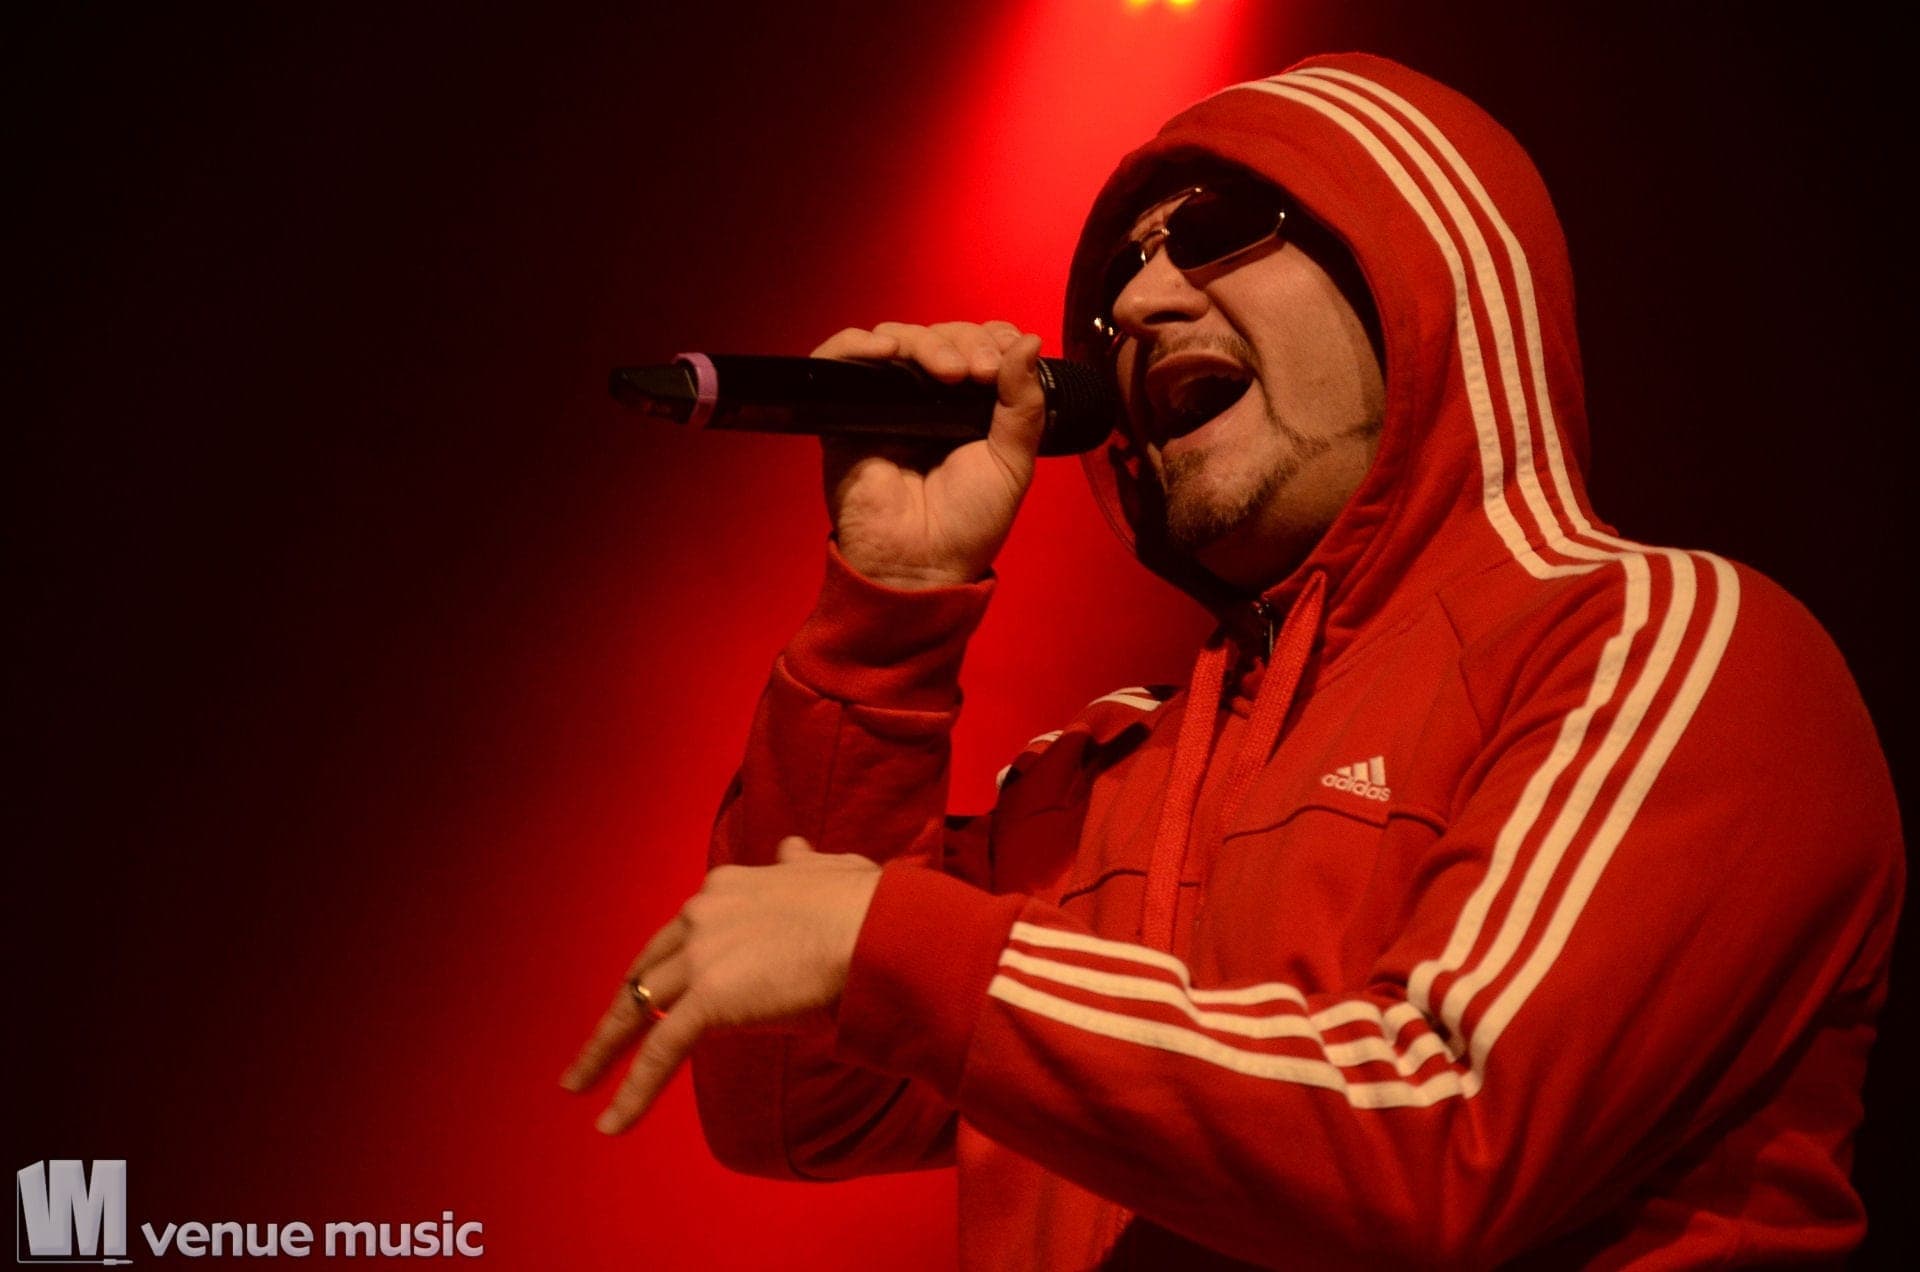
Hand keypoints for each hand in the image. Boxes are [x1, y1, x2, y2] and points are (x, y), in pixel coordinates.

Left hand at [560, 837, 882, 1133]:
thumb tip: (793, 848)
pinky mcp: (708, 999)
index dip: (664, 966)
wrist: (879, 930)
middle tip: (596, 1044)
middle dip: (617, 1009)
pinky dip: (631, 1092)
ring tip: (579, 1086)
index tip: (656, 991)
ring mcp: (702, 956)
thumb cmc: (867, 906)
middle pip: (645, 970)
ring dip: (603, 1052)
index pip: (679, 934)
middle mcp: (702, 914)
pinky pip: (660, 1053)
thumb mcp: (829, 872)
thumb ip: (802, 866)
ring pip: (637, 1011)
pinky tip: (611, 1123)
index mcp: (726, 888)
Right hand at [811, 320, 1046, 588]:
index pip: (973, 343)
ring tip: (950, 371)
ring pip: (895, 338)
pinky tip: (887, 351)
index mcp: (966, 404)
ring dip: (925, 342)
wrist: (921, 564)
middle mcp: (923, 397)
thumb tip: (1030, 341)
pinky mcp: (842, 413)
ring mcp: (882, 402)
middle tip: (982, 373)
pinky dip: (856, 344)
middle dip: (965, 342)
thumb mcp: (1012, 461)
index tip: (1007, 349)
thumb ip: (1023, 402)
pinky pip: (837, 360)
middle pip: (937, 335)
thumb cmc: (968, 523)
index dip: (989, 335)